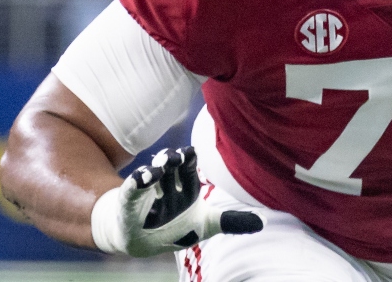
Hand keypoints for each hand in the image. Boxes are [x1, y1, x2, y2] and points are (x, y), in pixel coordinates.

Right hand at [90, 147, 264, 256]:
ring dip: (155, 168)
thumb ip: (231, 221)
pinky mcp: (129, 203)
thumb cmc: (176, 226)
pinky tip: (143, 178)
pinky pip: (131, 190)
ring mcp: (147, 191)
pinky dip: (136, 183)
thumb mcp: (206, 225)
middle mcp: (167, 183)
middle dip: (172, 159)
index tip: (191, 151)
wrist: (142, 240)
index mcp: (186, 184)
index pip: (188, 165)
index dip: (189, 158)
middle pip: (169, 165)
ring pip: (151, 174)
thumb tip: (263, 222)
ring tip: (161, 165)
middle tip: (176, 156)